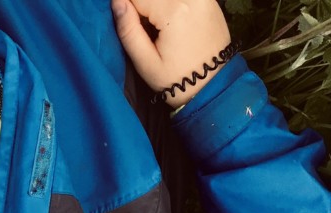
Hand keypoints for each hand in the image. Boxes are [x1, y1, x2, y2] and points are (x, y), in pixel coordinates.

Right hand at [112, 0, 232, 107]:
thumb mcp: (145, 62)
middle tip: (147, 30)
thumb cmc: (176, 79)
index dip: (128, 9)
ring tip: (157, 26)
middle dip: (143, 6)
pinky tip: (171, 22)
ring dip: (156, 4)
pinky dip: (170, 4)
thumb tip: (116, 1)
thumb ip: (128, 29)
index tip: (132, 27)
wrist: (214, 85)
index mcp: (174, 11)